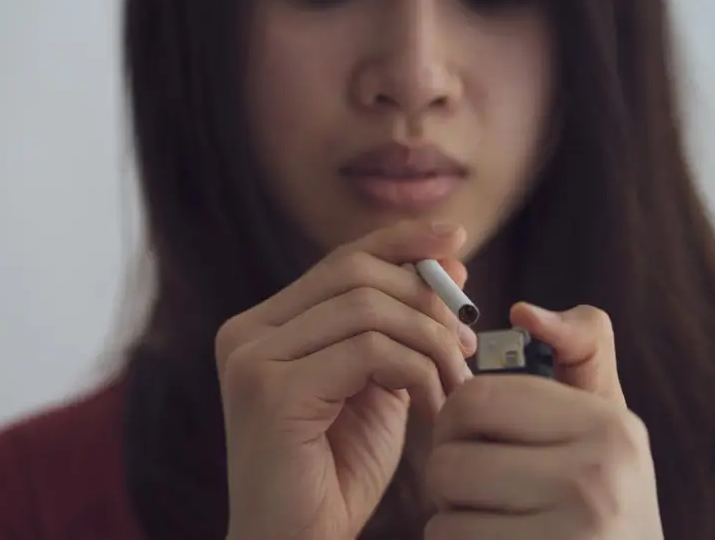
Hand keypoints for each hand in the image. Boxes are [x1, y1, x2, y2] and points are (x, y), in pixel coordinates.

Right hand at [216, 220, 477, 539]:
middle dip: (426, 299)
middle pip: (356, 274)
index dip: (400, 241)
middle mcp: (247, 333)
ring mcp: (252, 360)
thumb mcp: (377, 387)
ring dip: (429, 343)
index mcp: (264, 326)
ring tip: (457, 386)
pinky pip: (369, 352)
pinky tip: (433, 408)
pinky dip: (417, 372)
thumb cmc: (335, 476)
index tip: (455, 238)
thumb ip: (400, 328)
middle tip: (467, 343)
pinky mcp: (272, 392)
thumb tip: (449, 259)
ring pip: (368, 310)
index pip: (340, 262)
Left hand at [424, 304, 663, 539]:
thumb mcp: (607, 422)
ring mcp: (571, 537)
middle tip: (477, 486)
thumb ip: (580, 349)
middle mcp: (596, 482)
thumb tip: (523, 311)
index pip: (476, 399)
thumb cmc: (603, 493)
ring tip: (490, 517)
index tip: (472, 435)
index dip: (455, 417)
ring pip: (444, 512)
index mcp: (609, 429)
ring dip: (452, 516)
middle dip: (448, 473)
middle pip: (450, 459)